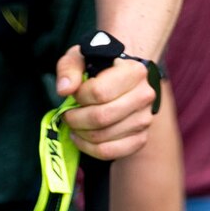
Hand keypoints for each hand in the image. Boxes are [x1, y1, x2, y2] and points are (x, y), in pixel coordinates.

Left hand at [56, 46, 158, 162]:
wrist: (123, 82)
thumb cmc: (99, 68)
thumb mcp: (81, 58)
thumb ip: (69, 68)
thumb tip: (64, 90)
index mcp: (134, 71)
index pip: (98, 92)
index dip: (78, 97)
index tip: (74, 94)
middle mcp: (144, 96)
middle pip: (100, 117)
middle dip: (75, 119)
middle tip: (67, 115)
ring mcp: (145, 119)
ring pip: (103, 137)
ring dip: (80, 134)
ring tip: (74, 125)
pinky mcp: (141, 138)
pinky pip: (110, 152)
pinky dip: (89, 149)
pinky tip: (82, 138)